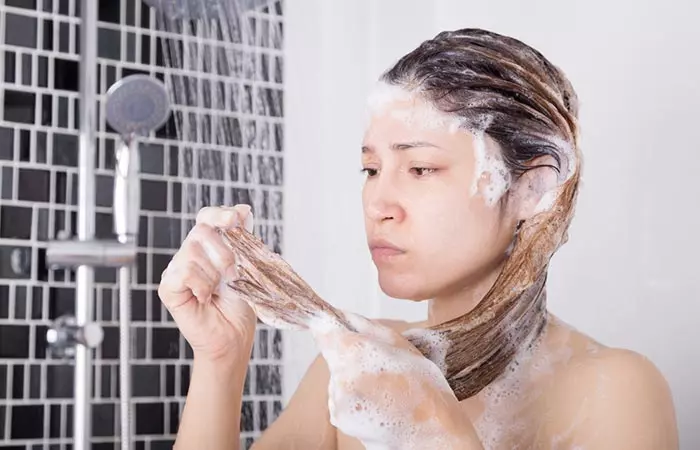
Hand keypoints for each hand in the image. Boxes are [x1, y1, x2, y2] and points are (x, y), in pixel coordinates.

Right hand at [158, 205, 256, 362]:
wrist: (234, 335)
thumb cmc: (239, 304)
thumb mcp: (246, 266)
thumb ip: (242, 238)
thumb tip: (243, 209)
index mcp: (208, 246)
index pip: (206, 217)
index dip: (218, 214)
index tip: (234, 219)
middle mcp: (189, 254)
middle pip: (200, 231)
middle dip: (224, 252)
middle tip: (232, 274)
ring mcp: (176, 270)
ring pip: (192, 252)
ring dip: (214, 274)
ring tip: (217, 291)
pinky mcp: (168, 288)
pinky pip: (183, 272)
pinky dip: (201, 284)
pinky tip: (205, 297)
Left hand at [311, 313, 481, 449]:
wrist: (432, 436)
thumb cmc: (424, 390)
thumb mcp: (401, 344)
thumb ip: (365, 326)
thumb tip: (341, 314)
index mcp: (354, 352)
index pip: (324, 331)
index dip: (327, 326)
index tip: (330, 324)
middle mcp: (339, 376)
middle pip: (334, 355)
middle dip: (351, 356)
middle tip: (381, 366)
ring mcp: (337, 400)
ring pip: (338, 377)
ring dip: (354, 379)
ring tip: (384, 389)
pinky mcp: (339, 418)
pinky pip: (340, 398)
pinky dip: (355, 398)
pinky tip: (378, 403)